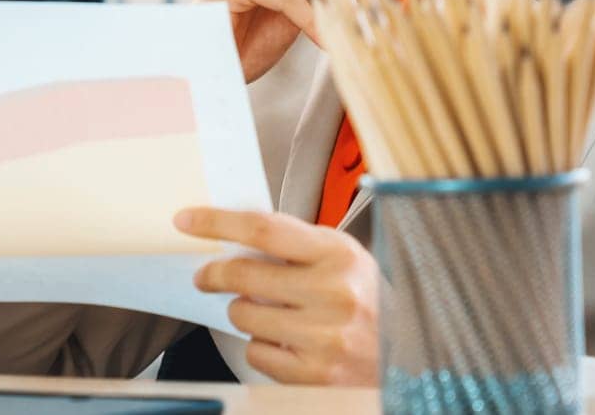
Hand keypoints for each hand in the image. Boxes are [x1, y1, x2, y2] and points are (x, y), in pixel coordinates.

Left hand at [175, 206, 378, 385]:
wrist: (407, 356)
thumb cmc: (366, 301)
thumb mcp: (342, 259)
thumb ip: (295, 246)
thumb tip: (231, 237)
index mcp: (339, 254)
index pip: (264, 229)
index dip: (217, 222)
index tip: (187, 221)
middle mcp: (335, 293)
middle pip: (243, 275)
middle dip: (214, 274)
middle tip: (206, 276)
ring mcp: (325, 337)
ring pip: (243, 316)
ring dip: (243, 313)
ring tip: (269, 313)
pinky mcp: (315, 373)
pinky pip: (257, 353)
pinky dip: (262, 347)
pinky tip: (286, 341)